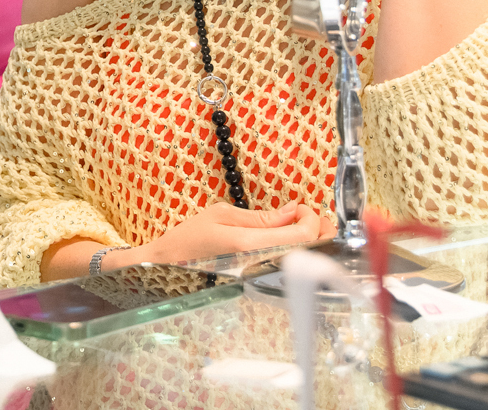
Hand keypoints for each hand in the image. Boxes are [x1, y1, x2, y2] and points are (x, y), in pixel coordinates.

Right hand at [129, 201, 329, 266]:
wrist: (168, 267)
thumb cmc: (188, 239)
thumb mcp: (221, 214)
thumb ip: (261, 216)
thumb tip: (293, 210)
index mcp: (250, 243)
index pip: (303, 235)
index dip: (311, 218)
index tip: (301, 207)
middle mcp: (260, 263)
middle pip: (310, 250)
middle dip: (319, 230)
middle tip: (308, 215)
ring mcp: (262, 275)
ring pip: (303, 260)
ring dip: (311, 241)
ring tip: (301, 226)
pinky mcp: (260, 280)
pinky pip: (289, 265)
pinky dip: (298, 251)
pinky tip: (290, 240)